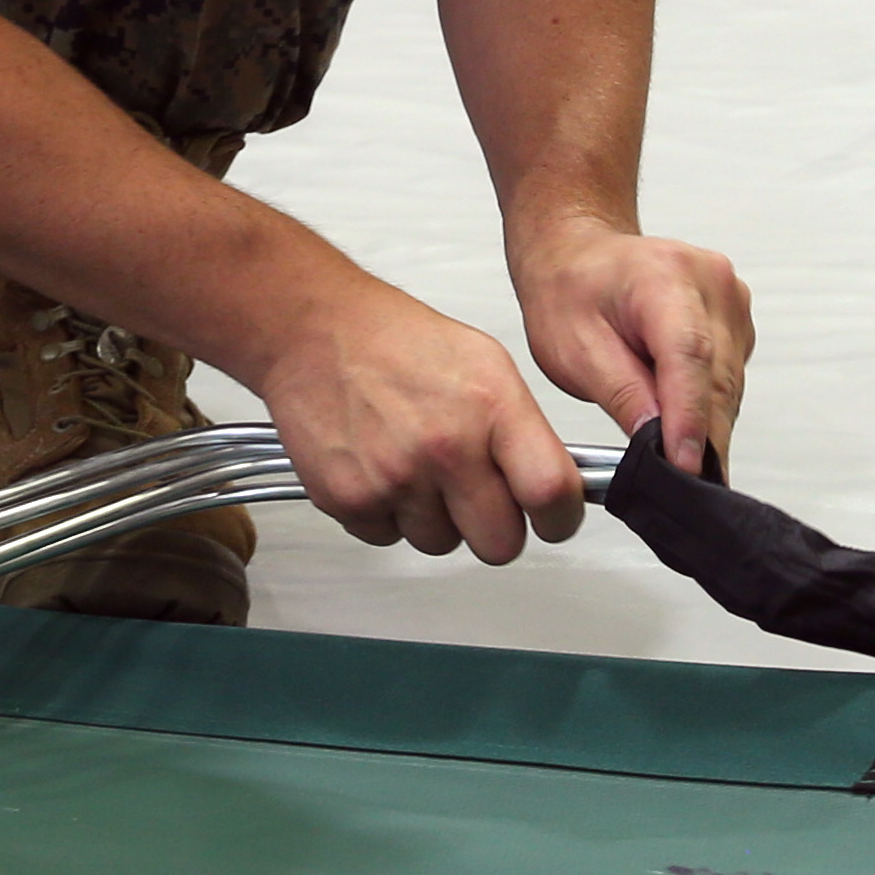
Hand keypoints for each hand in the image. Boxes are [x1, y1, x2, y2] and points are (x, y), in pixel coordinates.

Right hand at [257, 284, 586, 562]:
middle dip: (496, 529)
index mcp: (491, 407)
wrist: (314, 330)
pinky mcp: (349, 498)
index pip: (550, 492)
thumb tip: (555, 483)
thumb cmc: (397, 340)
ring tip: (418, 467)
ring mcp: (395, 478)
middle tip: (480, 499)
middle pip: (499, 543)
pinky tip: (382, 468)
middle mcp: (445, 446)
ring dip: (437, 519)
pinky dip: (388, 514)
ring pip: (442, 544)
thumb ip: (522, 428)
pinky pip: (388, 538)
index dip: (560, 518)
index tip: (554, 519)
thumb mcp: (486, 363)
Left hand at [512, 218, 751, 474]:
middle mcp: (709, 281)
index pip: (689, 354)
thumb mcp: (573, 349)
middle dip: (700, 438)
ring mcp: (730, 298)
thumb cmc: (570, 291)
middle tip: (680, 488)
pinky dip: (709, 407)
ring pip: (729, 384)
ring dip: (706, 427)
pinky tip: (680, 420)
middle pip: (717, 376)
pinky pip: (730, 378)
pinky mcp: (736, 320)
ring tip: (675, 461)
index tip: (683, 465)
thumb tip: (658, 441)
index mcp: (663, 275)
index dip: (689, 416)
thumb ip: (621, 394)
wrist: (581, 255)